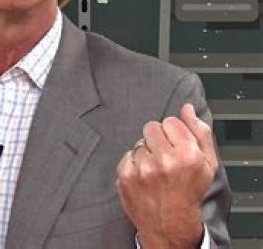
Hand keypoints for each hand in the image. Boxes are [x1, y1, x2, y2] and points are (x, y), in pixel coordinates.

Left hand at [116, 103, 217, 247]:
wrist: (169, 223)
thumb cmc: (189, 192)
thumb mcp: (207, 164)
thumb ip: (200, 132)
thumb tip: (188, 109)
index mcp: (187, 155)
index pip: (171, 121)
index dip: (173, 132)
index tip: (175, 145)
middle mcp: (164, 160)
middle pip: (151, 127)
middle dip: (158, 139)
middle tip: (164, 157)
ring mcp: (142, 168)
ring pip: (139, 142)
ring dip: (146, 152)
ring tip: (155, 170)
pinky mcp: (125, 175)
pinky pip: (127, 155)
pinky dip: (134, 164)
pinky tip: (144, 176)